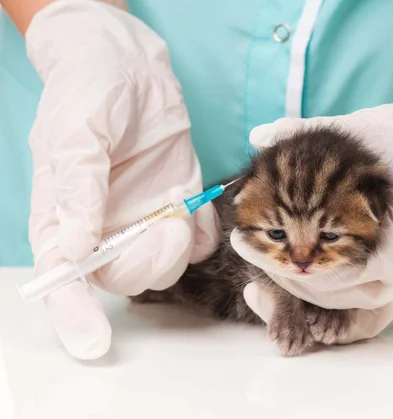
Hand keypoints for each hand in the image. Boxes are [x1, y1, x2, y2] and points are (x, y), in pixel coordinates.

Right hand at [27, 1, 218, 358]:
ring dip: (180, 238)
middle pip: (127, 276)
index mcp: (66, 216)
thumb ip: (77, 191)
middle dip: (152, 258)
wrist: (129, 63)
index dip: (75, 315)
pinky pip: (198, 237)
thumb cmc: (88, 90)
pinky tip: (192, 191)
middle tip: (166, 217)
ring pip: (169, 263)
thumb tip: (71, 249)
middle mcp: (106, 225)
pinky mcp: (178, 203)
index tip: (92, 340)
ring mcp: (145, 217)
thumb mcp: (76, 134)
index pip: (66, 279)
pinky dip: (203, 223)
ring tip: (176, 192)